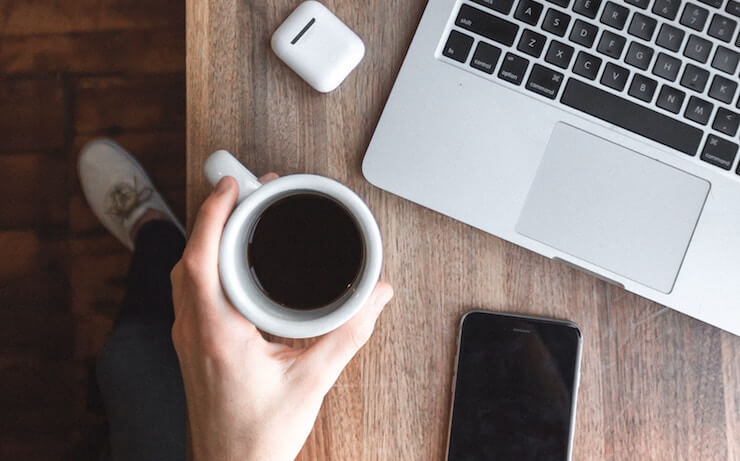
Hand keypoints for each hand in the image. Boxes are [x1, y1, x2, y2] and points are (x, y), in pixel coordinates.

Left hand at [170, 175, 392, 460]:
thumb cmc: (259, 436)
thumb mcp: (311, 382)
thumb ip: (348, 334)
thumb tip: (376, 296)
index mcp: (217, 334)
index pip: (200, 261)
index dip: (213, 216)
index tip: (232, 186)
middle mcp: (193, 332)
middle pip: (190, 258)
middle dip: (215, 216)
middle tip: (244, 191)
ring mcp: (188, 339)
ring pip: (185, 274)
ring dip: (207, 239)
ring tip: (237, 216)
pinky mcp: (193, 346)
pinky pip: (190, 290)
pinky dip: (206, 262)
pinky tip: (229, 261)